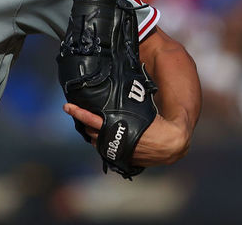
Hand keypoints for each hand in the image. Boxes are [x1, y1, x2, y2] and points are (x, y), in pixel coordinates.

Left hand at [63, 103, 189, 166]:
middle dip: (84, 123)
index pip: (91, 120)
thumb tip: (123, 81)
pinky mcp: (123, 159)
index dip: (78, 113)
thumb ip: (130, 99)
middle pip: (91, 131)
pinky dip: (103, 144)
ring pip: (97, 143)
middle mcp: (115, 141)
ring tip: (89, 124)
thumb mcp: (142, 109)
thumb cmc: (159, 123)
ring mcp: (118, 152)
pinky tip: (101, 136)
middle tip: (79, 112)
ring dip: (92, 134)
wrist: (173, 144)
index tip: (68, 107)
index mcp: (118, 127)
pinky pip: (107, 151)